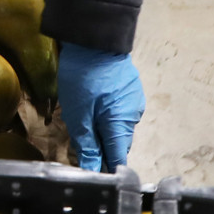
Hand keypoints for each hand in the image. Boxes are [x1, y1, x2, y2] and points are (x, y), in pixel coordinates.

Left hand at [57, 44, 143, 171]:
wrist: (94, 39)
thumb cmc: (83, 79)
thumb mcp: (78, 115)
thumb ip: (87, 145)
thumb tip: (92, 170)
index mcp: (121, 125)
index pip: (118, 160)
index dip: (105, 170)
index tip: (92, 174)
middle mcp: (133, 116)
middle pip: (118, 144)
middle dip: (102, 149)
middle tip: (80, 146)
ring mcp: (134, 101)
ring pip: (118, 127)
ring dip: (104, 130)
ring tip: (85, 121)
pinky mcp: (130, 90)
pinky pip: (119, 111)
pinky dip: (107, 115)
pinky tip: (93, 106)